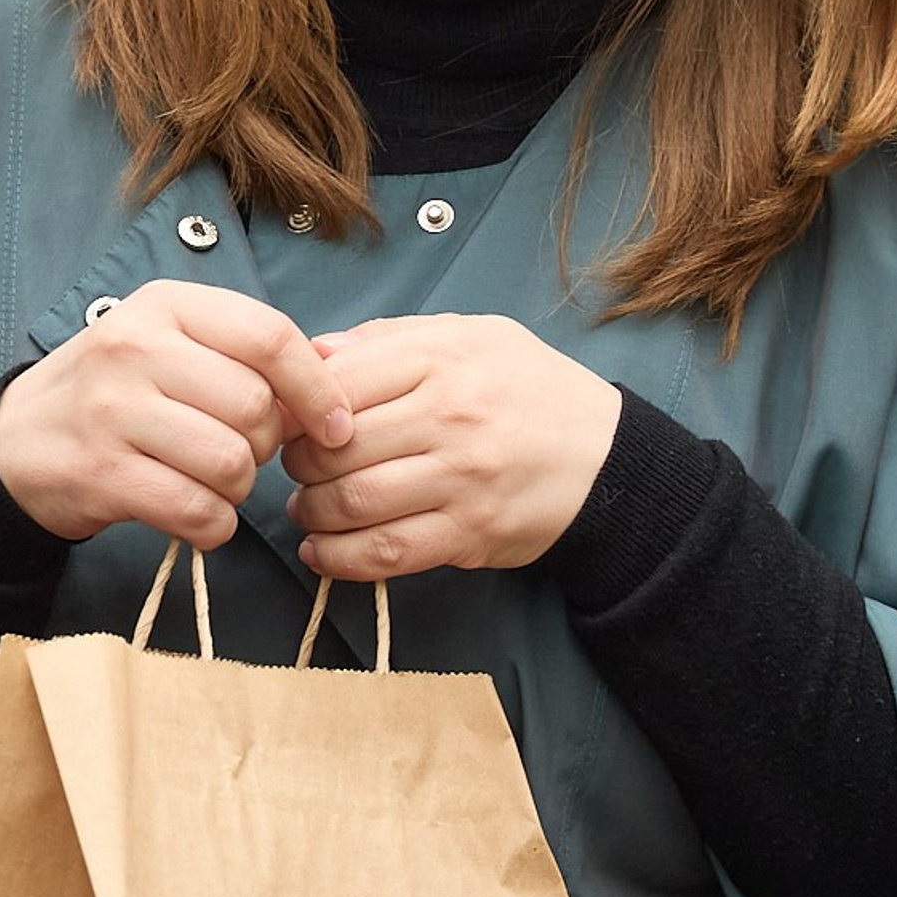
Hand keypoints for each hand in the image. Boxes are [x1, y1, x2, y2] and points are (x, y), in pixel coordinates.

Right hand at [0, 280, 353, 547]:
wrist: (16, 443)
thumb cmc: (114, 393)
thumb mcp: (169, 343)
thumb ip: (245, 352)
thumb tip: (339, 377)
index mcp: (164, 305)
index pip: (269, 337)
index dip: (317, 388)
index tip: (336, 425)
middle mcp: (134, 348)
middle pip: (255, 408)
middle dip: (266, 446)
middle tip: (240, 454)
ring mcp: (113, 410)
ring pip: (231, 463)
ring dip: (239, 489)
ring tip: (213, 484)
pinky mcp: (102, 473)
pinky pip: (196, 511)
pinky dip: (213, 526)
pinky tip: (197, 517)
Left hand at [282, 314, 620, 577]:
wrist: (607, 458)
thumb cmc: (528, 390)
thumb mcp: (471, 337)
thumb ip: (389, 339)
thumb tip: (316, 352)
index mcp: (444, 358)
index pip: (338, 383)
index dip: (297, 408)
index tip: (289, 422)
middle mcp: (451, 416)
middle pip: (336, 447)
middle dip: (298, 464)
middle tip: (296, 468)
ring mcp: (461, 478)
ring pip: (353, 502)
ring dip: (312, 513)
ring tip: (307, 509)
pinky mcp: (470, 531)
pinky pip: (387, 551)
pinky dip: (340, 559)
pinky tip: (322, 553)